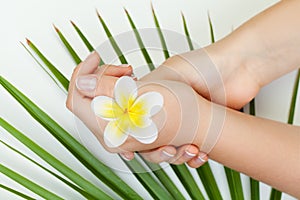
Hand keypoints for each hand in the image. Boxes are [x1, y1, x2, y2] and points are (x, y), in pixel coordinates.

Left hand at [67, 52, 210, 153]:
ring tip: (136, 79)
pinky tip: (137, 88)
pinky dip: (122, 93)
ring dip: (115, 85)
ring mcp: (119, 133)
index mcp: (109, 128)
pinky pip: (114, 106)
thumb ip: (105, 89)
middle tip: (127, 70)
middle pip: (89, 99)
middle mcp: (111, 135)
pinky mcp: (128, 128)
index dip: (84, 72)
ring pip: (102, 102)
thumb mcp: (142, 94)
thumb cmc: (179, 110)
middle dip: (104, 78)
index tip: (98, 56)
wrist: (202, 123)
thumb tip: (81, 84)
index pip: (76, 97)